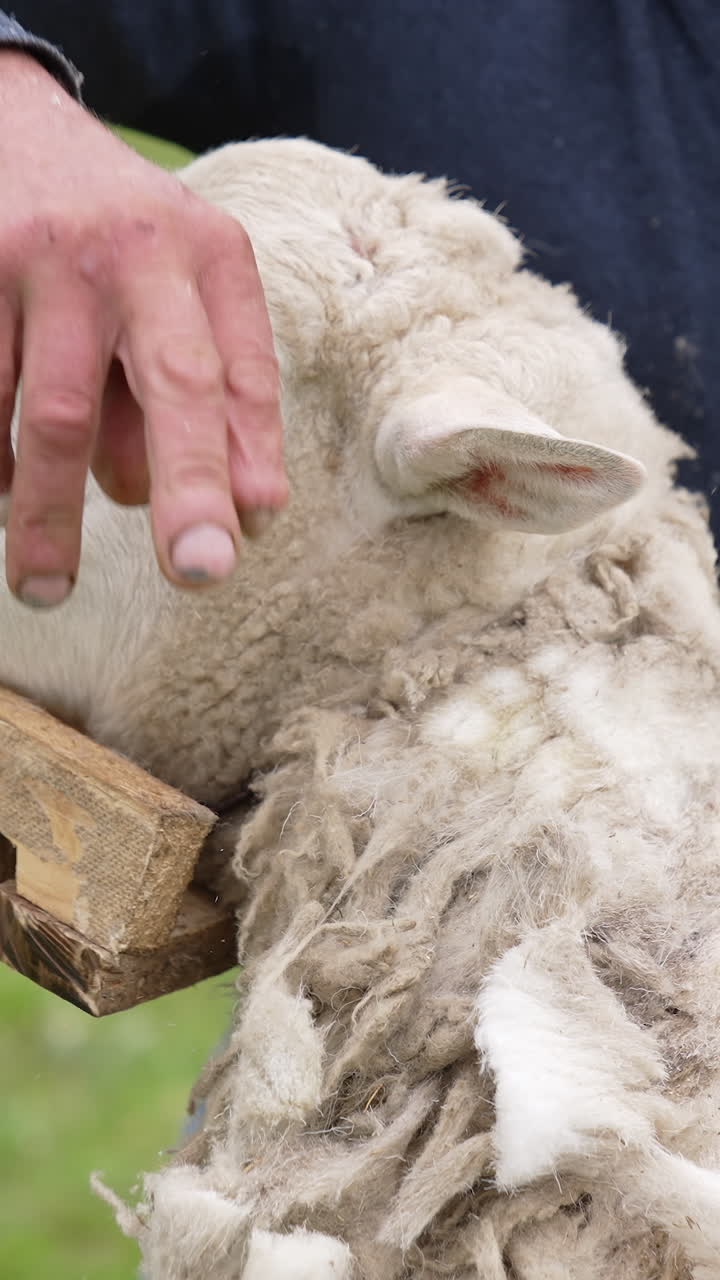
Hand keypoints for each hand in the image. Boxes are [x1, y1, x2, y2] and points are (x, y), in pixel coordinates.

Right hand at [0, 52, 286, 605]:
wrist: (14, 125)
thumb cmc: (120, 241)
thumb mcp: (184, 287)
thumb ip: (214, 392)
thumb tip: (250, 514)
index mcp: (208, 256)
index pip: (244, 373)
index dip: (250, 459)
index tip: (246, 536)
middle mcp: (138, 253)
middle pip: (173, 384)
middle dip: (189, 487)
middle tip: (198, 572)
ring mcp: (46, 261)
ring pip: (56, 412)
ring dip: (50, 512)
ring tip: (43, 586)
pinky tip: (4, 495)